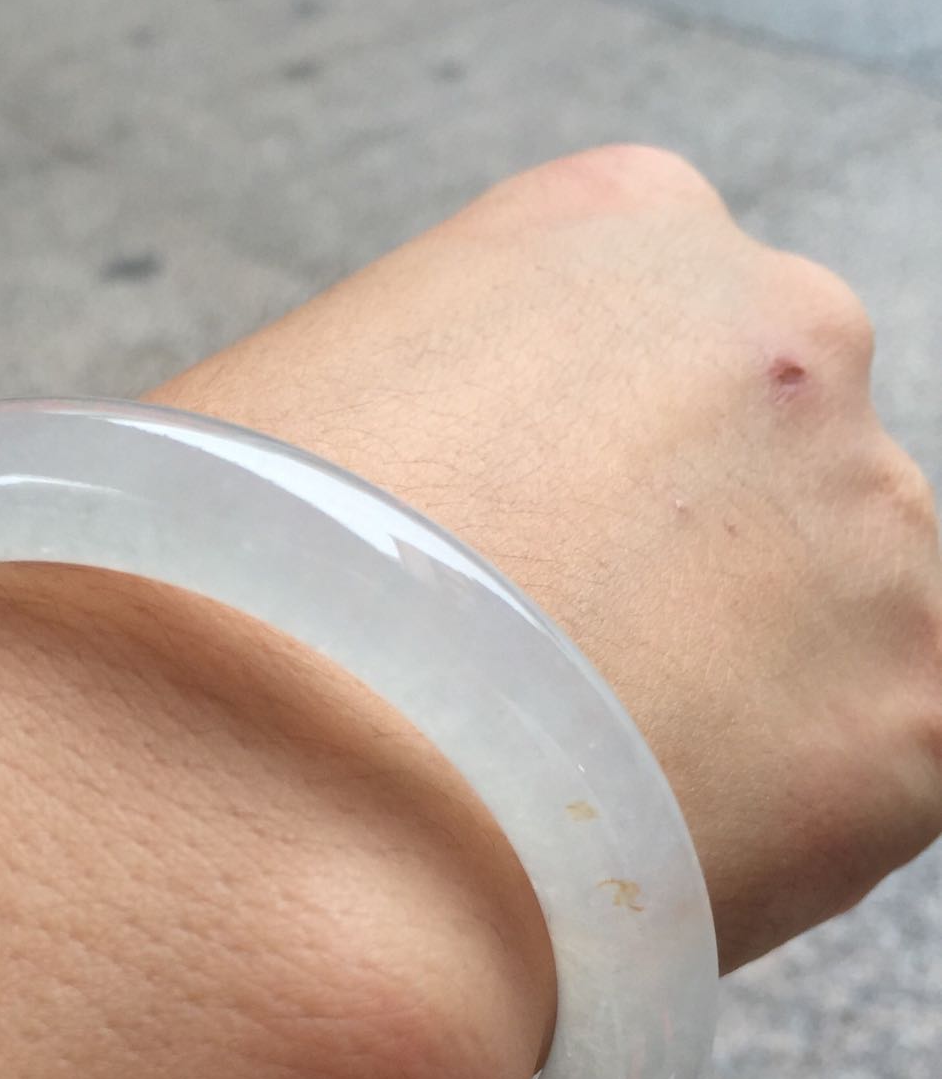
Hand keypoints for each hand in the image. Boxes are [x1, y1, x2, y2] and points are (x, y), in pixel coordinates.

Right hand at [151, 143, 941, 969]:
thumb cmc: (207, 609)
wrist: (244, 806)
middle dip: (670, 577)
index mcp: (622, 229)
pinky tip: (621, 849)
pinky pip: (863, 770)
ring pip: (823, 624)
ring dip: (724, 698)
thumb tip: (477, 514)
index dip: (575, 479)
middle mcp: (788, 337)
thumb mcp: (300, 423)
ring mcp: (874, 525)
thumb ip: (439, 420)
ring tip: (556, 793)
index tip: (514, 570)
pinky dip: (765, 823)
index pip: (658, 352)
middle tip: (541, 692)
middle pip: (758, 478)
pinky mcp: (922, 720)